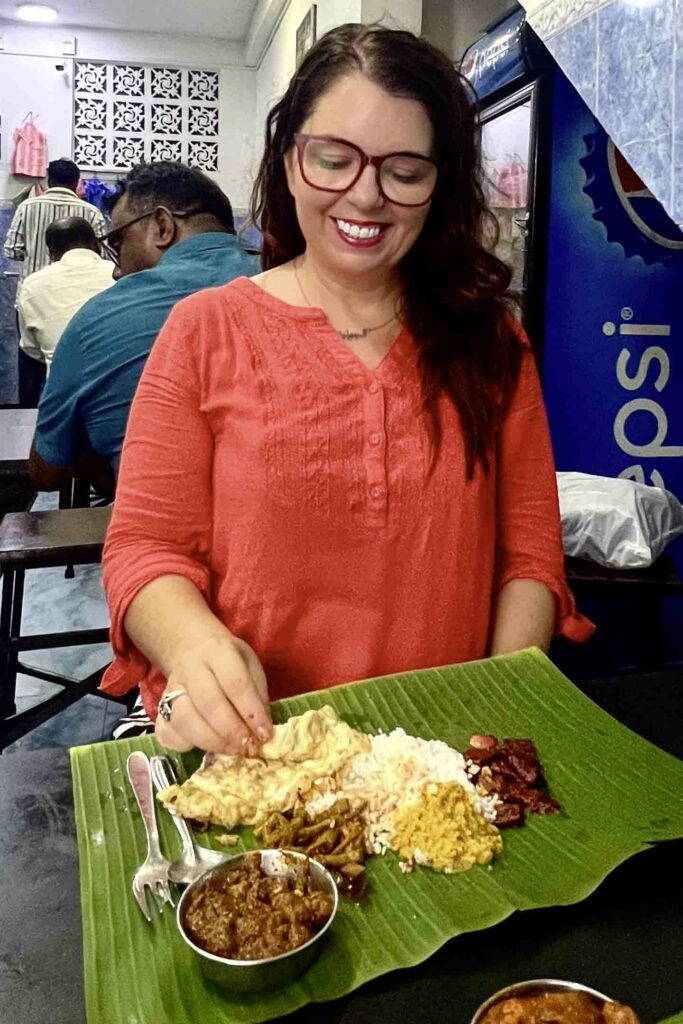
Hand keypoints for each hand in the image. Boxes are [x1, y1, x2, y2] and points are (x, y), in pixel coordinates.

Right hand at [154, 632, 272, 754]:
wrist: (193, 649)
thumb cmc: (230, 663)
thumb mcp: (251, 667)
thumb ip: (258, 697)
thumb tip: (263, 732)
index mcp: (218, 651)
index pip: (235, 682)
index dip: (251, 712)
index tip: (264, 734)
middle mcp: (190, 668)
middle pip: (208, 703)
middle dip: (231, 730)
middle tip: (247, 746)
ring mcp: (171, 688)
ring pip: (184, 719)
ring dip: (211, 741)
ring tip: (231, 749)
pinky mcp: (159, 709)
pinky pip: (167, 732)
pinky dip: (185, 745)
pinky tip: (204, 747)